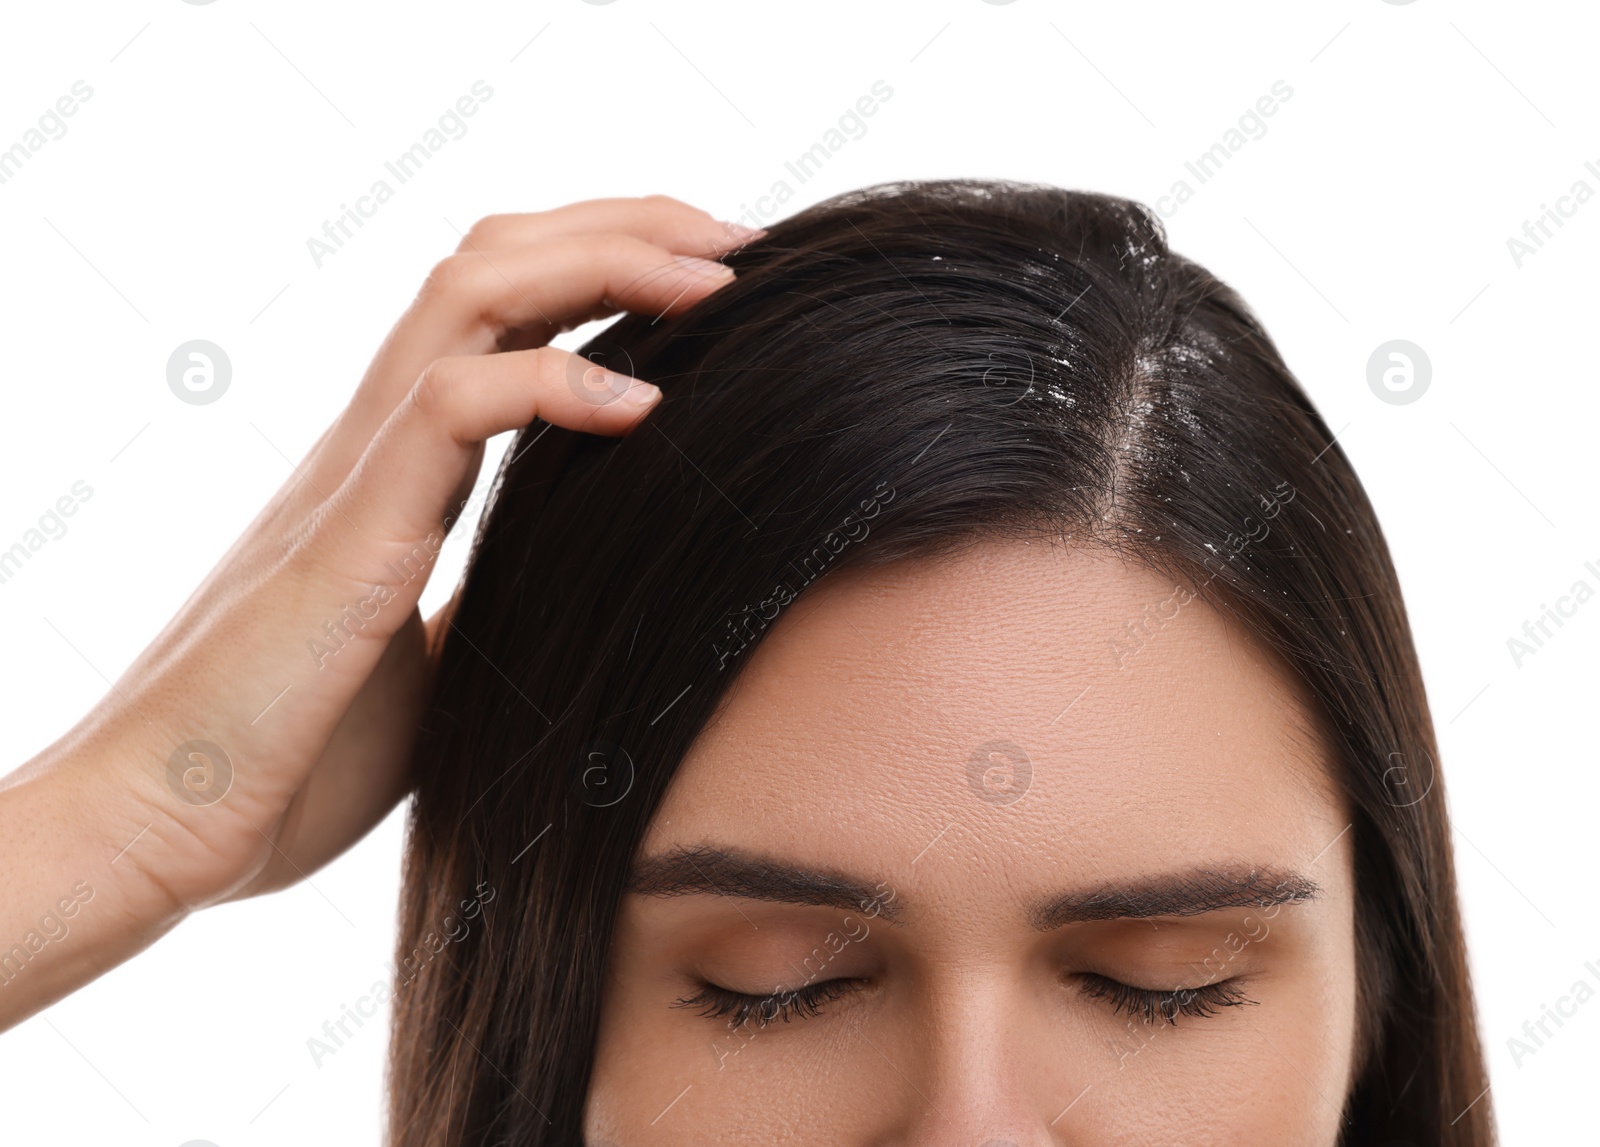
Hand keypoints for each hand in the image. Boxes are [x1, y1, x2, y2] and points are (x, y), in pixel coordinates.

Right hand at [0, 195, 753, 1028]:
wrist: (159, 829)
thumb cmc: (288, 757)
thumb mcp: (432, 664)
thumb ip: (486, 601)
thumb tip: (562, 582)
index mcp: (403, 470)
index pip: (502, 312)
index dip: (608, 270)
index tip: (717, 282)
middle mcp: (377, 442)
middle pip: (496, 263)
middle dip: (625, 228)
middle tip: (740, 244)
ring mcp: (357, 473)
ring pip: (469, 292)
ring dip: (604, 263)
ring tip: (715, 277)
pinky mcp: (350, 532)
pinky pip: (449, 406)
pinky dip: (554, 383)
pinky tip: (641, 406)